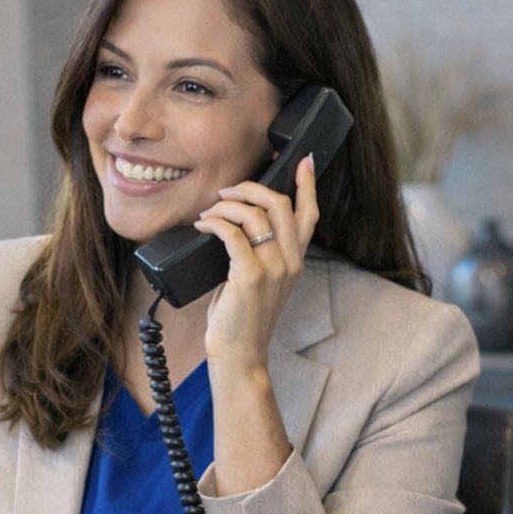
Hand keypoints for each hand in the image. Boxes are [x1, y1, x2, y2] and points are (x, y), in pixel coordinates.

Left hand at [192, 155, 319, 374]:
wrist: (240, 354)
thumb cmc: (243, 318)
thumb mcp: (260, 280)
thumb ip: (259, 252)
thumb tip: (235, 221)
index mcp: (296, 260)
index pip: (309, 214)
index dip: (307, 183)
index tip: (303, 159)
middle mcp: (290, 262)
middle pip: (281, 204)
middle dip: (251, 187)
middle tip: (228, 192)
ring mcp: (273, 269)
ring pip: (255, 214)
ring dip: (226, 205)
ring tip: (209, 212)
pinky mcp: (250, 276)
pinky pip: (232, 233)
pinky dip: (214, 222)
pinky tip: (203, 225)